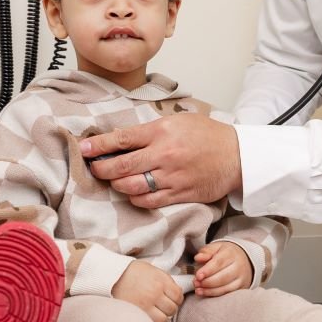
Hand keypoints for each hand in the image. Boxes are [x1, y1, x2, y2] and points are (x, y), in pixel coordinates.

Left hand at [78, 114, 241, 208]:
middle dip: (101, 168)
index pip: (121, 139)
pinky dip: (135, 198)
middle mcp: (164, 154)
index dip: (98, 145)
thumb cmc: (208, 136)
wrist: (237, 156)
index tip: (84, 148)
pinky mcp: (179, 194)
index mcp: (162, 131)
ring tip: (113, 180)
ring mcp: (172, 177)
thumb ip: (151, 128)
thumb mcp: (179, 120)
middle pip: (121, 166)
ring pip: (132, 186)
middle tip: (94, 167)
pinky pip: (148, 201)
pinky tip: (132, 193)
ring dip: (116, 185)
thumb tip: (122, 136)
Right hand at [111, 259, 184, 321]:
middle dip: (169, 308)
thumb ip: (167, 282)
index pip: (178, 296)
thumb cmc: (134, 272)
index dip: (176, 299)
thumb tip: (178, 295)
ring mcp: (145, 304)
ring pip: (164, 319)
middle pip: (172, 309)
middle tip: (161, 306)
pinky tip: (149, 316)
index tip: (171, 299)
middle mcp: (154, 293)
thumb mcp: (154, 271)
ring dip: (161, 317)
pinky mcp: (137, 313)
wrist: (114, 275)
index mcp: (160, 281)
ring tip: (155, 312)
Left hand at [193, 242, 252, 296]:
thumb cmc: (225, 254)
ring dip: (209, 290)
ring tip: (198, 289)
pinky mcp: (241, 287)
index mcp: (231, 253)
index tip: (198, 276)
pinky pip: (227, 293)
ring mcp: (241, 278)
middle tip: (196, 283)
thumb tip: (198, 257)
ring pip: (225, 287)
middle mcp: (238, 266)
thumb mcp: (215, 248)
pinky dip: (214, 294)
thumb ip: (206, 252)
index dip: (207, 270)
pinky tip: (205, 292)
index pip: (219, 262)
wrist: (242, 260)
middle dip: (207, 282)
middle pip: (223, 277)